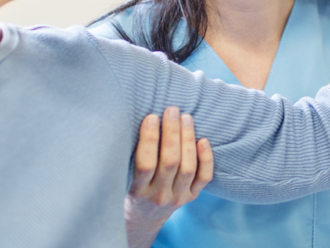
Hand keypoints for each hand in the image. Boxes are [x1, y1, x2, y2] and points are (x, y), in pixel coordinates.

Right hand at [125, 108, 212, 234]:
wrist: (144, 218)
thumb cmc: (129, 187)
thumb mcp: (123, 177)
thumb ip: (131, 156)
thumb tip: (143, 120)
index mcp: (138, 191)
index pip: (145, 164)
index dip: (149, 139)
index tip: (151, 117)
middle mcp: (159, 196)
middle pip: (170, 162)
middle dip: (172, 133)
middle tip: (172, 110)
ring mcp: (178, 198)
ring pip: (188, 168)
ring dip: (188, 140)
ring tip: (186, 118)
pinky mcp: (191, 197)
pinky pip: (203, 178)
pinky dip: (206, 159)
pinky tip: (203, 140)